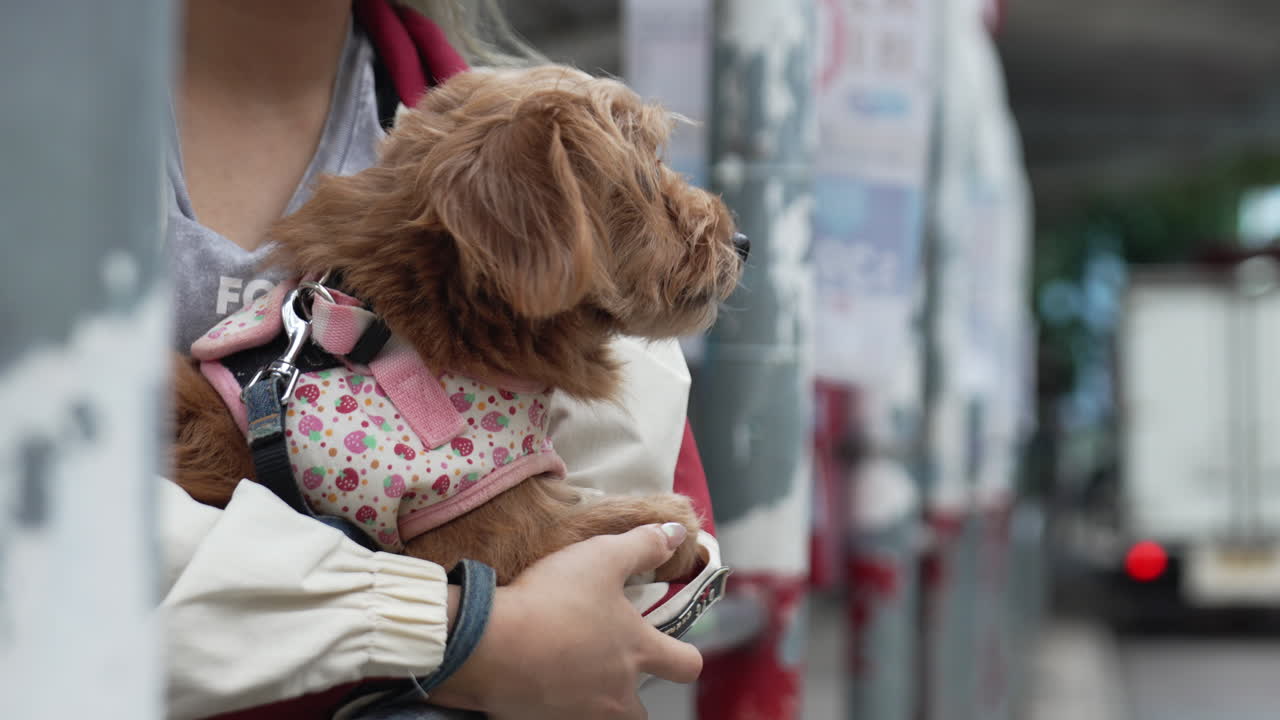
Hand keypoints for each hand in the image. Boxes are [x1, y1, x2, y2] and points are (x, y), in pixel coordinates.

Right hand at [430, 523, 702, 718]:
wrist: (489, 645)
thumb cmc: (552, 600)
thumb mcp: (602, 557)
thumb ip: (642, 545)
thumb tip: (675, 533)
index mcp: (637, 652)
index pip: (686, 665)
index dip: (685, 656)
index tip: (673, 646)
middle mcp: (615, 693)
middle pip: (640, 711)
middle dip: (631, 692)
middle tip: (609, 664)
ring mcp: (579, 713)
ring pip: (599, 716)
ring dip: (591, 698)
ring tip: (567, 668)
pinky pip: (557, 716)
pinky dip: (551, 702)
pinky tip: (533, 675)